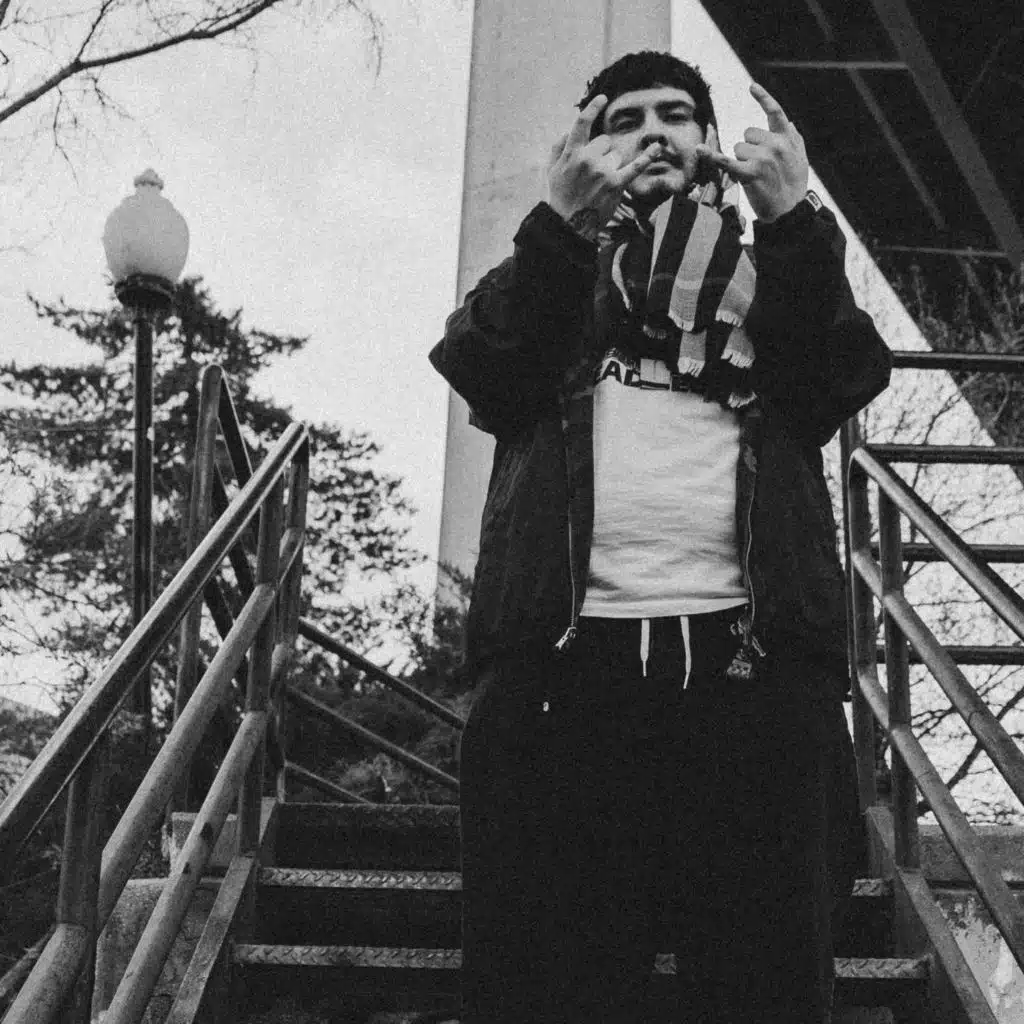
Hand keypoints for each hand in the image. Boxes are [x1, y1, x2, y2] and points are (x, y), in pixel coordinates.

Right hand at [547, 95, 662, 225]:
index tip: (603, 98)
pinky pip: (635, 166)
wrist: (568, 225)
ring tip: (600, 184)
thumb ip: (559, 147)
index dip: (593, 108)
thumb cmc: (560, 197)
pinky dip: (648, 157)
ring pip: (616, 155)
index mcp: (571, 153)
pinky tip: (658, 147)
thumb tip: (569, 130)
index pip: (582, 124)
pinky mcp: (615, 185)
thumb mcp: (551, 170)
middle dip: (601, 154)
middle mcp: (587, 159)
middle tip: (591, 175)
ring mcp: (602, 172)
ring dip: (612, 166)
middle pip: (604, 142)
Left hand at [695, 83, 807, 222]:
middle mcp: (775, 144)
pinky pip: (727, 162)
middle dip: (749, 149)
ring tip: (755, 176)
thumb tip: (789, 122)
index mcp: (787, 138)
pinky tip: (699, 150)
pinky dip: (712, 157)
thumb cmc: (794, 186)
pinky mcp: (750, 174)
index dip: (763, 98)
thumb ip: (794, 139)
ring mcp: (763, 158)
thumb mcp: (801, 159)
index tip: (751, 86)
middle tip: (761, 168)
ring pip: (738, 149)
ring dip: (741, 162)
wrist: (791, 211)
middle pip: (748, 135)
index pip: (775, 111)